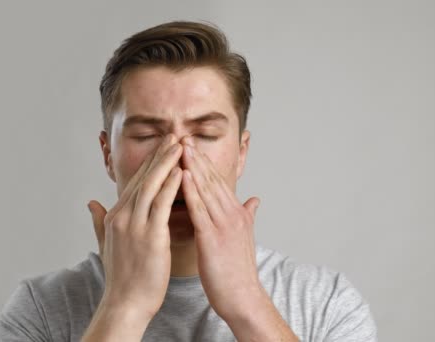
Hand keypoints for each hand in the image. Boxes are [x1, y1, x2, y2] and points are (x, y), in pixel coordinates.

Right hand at [88, 134, 182, 320]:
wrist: (125, 303)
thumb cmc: (122, 277)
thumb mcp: (106, 244)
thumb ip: (99, 221)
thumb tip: (91, 203)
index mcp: (115, 216)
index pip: (134, 182)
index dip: (149, 163)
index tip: (162, 147)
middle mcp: (123, 216)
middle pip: (143, 178)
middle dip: (159, 155)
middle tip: (174, 136)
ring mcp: (135, 225)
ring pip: (152, 185)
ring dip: (167, 163)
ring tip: (180, 145)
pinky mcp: (150, 236)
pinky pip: (162, 204)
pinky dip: (171, 185)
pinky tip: (181, 171)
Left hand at [180, 137, 264, 321]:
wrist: (243, 297)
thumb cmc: (239, 271)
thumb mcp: (245, 237)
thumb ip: (248, 215)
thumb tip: (254, 199)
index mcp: (237, 214)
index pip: (218, 182)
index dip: (204, 163)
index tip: (191, 146)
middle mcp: (232, 214)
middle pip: (212, 180)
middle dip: (196, 157)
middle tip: (182, 137)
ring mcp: (224, 225)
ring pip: (206, 189)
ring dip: (192, 167)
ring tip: (180, 147)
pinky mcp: (213, 237)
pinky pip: (200, 209)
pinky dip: (191, 191)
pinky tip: (183, 175)